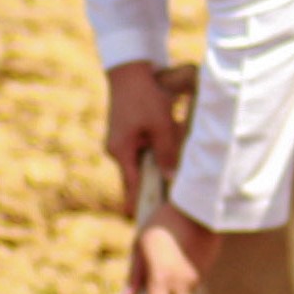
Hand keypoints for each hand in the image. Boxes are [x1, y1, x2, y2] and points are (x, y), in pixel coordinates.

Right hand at [102, 62, 182, 203]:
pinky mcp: (129, 135)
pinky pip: (145, 154)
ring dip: (159, 174)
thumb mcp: (161, 125)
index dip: (140, 204)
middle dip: (154, 192)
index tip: (147, 222)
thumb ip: (166, 152)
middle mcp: (117, 150)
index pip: (131, 187)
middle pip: (137, 179)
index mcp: (120, 151)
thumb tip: (172, 179)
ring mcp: (122, 143)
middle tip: (169, 211)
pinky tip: (174, 163)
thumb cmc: (146, 96)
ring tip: (176, 191)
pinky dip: (158, 159)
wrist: (131, 71)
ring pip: (143, 166)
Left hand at [131, 205, 219, 293]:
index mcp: (163, 279)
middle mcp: (182, 283)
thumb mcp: (140, 245)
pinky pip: (190, 284)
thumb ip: (135, 273)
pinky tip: (176, 262)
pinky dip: (181, 283)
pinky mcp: (204, 268)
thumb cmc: (164, 223)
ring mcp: (196, 277)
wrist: (201, 207)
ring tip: (163, 277)